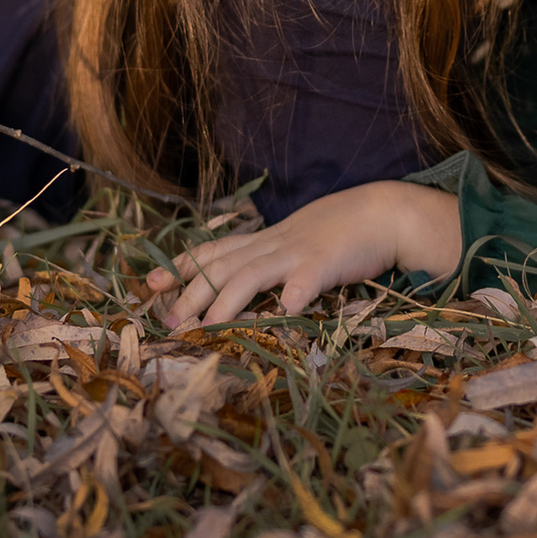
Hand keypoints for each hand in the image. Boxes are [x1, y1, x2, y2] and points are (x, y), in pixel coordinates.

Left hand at [146, 182, 461, 329]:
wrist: (383, 212)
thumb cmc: (340, 233)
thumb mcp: (295, 241)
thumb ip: (269, 259)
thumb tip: (239, 283)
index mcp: (265, 241)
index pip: (215, 252)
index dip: (182, 266)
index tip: (152, 282)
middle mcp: (273, 245)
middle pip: (223, 268)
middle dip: (191, 294)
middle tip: (167, 321)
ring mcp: (299, 253)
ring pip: (253, 274)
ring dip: (227, 300)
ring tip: (207, 325)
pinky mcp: (328, 263)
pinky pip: (309, 279)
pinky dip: (295, 293)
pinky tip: (287, 310)